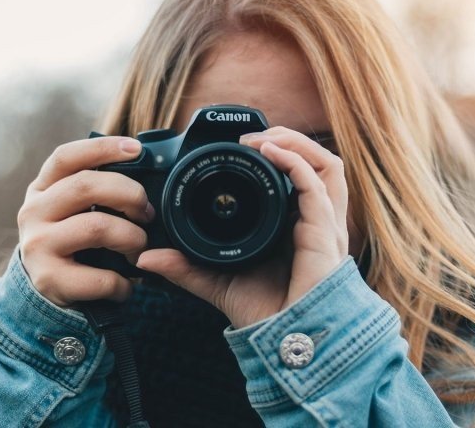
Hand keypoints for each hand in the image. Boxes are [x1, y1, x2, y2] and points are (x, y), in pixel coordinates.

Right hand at [17, 136, 154, 306]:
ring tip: (139, 249)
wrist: (45, 288)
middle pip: (86, 186)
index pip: (66, 157)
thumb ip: (98, 186)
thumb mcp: (75, 207)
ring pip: (97, 227)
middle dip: (130, 195)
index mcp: (42, 188)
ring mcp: (38, 245)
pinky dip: (123, 283)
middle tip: (148, 213)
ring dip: (132, 238)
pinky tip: (126, 284)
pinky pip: (101, 276)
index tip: (136, 149)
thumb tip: (145, 166)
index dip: (102, 148)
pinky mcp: (49, 279)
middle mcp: (34, 212)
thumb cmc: (73, 238)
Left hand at [136, 126, 348, 327]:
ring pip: (329, 164)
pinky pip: (317, 184)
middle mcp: (315, 219)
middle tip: (252, 137)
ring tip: (264, 138)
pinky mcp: (325, 230)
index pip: (300, 178)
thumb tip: (145, 259)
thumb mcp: (216, 281)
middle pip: (319, 162)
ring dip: (297, 143)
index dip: (279, 155)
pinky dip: (295, 161)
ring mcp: (325, 223)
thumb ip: (185, 267)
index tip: (241, 147)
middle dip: (290, 140)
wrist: (287, 338)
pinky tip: (270, 152)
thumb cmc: (264, 312)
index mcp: (297, 225)